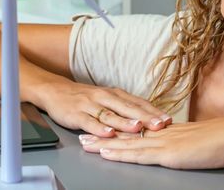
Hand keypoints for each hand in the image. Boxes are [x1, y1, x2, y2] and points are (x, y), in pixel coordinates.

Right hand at [34, 81, 171, 137]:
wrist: (54, 91)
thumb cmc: (84, 97)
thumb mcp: (106, 98)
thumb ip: (124, 107)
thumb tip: (149, 117)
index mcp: (114, 94)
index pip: (137, 102)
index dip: (153, 111)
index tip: (168, 119)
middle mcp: (104, 97)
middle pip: (127, 107)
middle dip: (145, 116)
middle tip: (160, 124)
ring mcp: (89, 105)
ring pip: (110, 114)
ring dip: (124, 121)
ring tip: (138, 127)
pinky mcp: (76, 114)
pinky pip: (89, 122)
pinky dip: (99, 128)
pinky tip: (108, 133)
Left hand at [78, 116, 223, 168]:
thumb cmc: (223, 140)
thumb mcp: (198, 141)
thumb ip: (184, 142)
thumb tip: (178, 146)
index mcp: (168, 131)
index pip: (136, 131)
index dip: (116, 131)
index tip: (99, 130)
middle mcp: (161, 134)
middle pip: (125, 134)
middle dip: (101, 136)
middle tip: (81, 137)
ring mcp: (163, 142)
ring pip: (126, 143)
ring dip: (103, 144)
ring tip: (85, 144)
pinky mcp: (168, 153)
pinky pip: (138, 153)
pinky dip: (120, 152)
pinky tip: (107, 152)